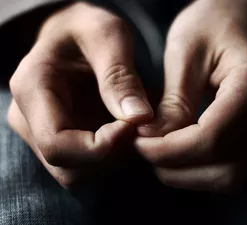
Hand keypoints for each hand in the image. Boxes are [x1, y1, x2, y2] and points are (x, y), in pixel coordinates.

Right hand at [8, 2, 152, 187]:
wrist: (73, 35)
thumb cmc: (86, 27)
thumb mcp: (106, 35)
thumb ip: (119, 75)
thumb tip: (138, 118)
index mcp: (32, 90)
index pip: (57, 144)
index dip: (100, 147)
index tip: (133, 127)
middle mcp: (30, 119)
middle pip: (69, 167)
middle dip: (111, 156)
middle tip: (138, 128)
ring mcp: (44, 133)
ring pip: (79, 173)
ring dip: (114, 160)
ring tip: (134, 128)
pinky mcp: (62, 138)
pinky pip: (87, 166)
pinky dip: (112, 157)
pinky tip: (126, 133)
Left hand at [136, 0, 246, 191]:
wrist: (241, 19)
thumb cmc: (213, 24)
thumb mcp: (185, 52)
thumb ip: (174, 100)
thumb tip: (152, 139)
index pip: (210, 139)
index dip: (168, 150)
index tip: (137, 143)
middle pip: (223, 169)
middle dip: (175, 167)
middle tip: (144, 149)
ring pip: (227, 178)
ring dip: (185, 174)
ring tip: (157, 152)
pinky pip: (227, 170)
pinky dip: (197, 170)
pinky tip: (175, 152)